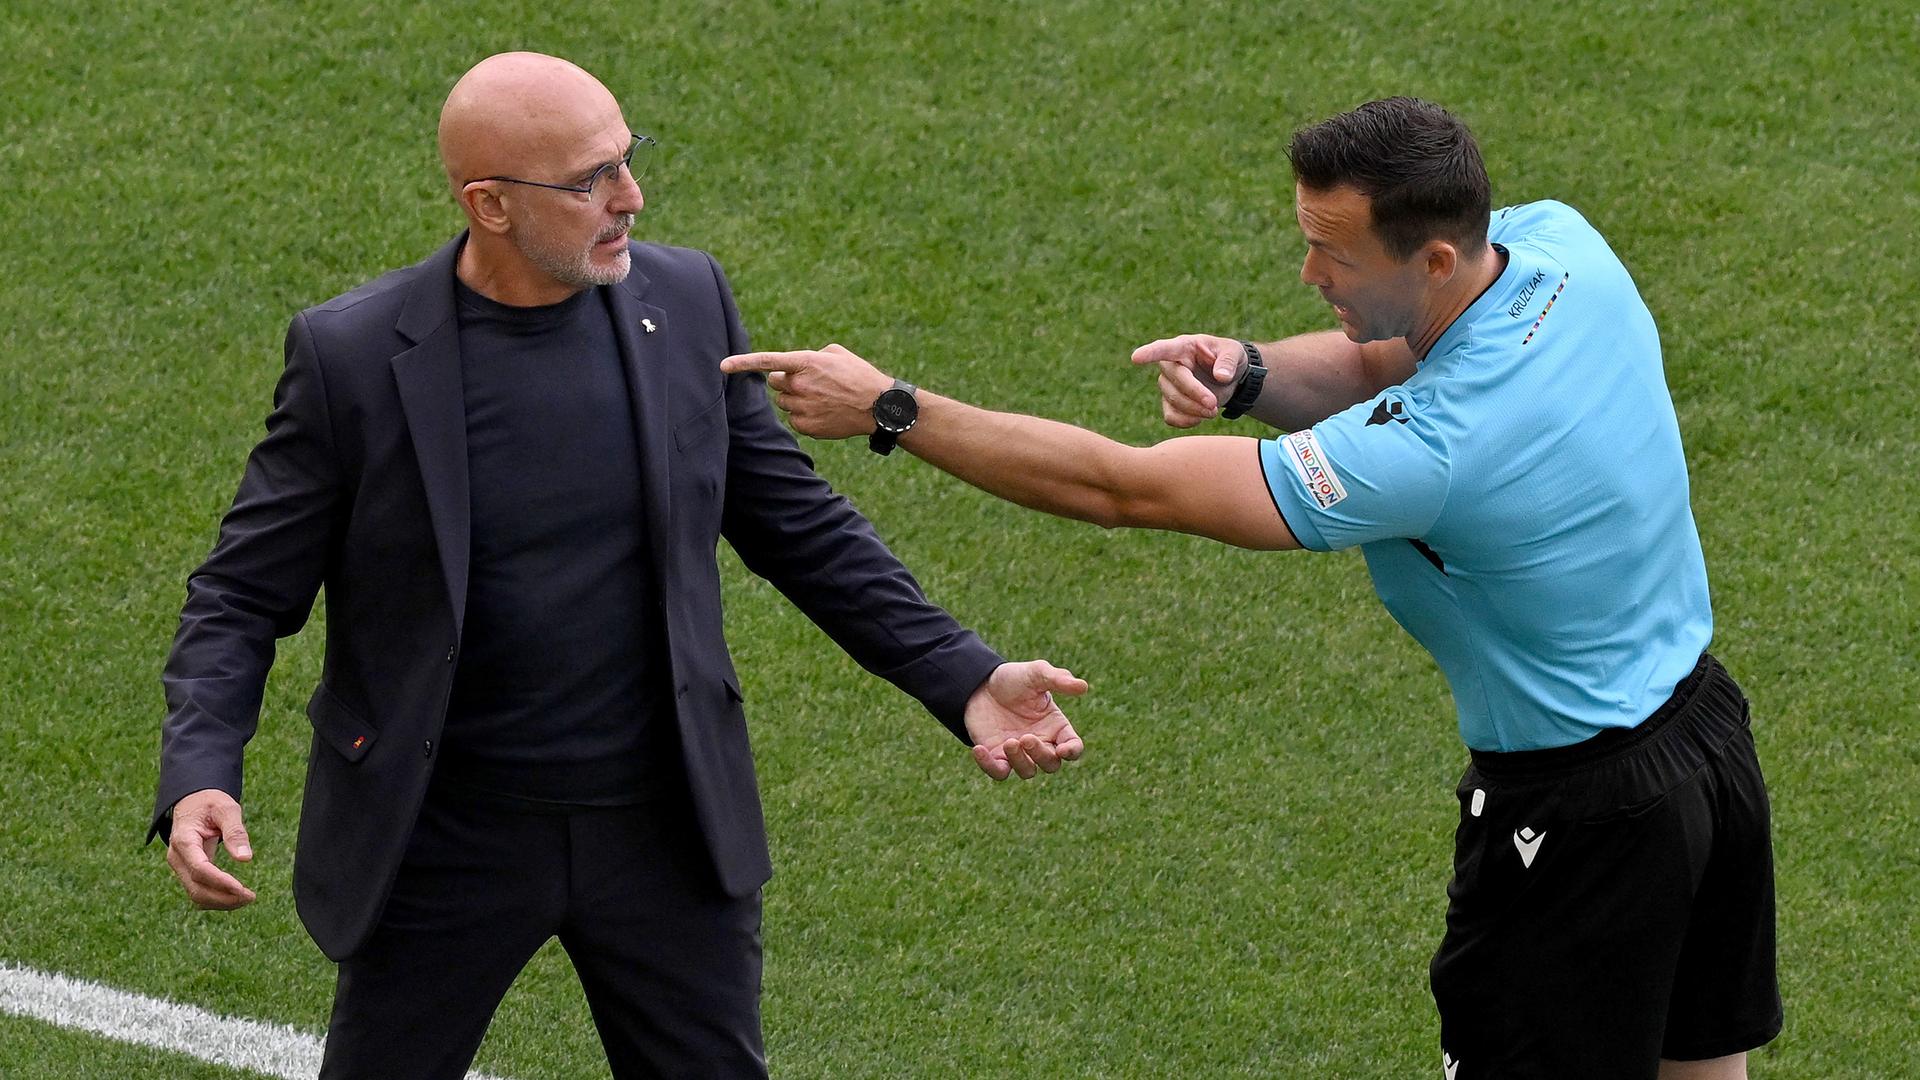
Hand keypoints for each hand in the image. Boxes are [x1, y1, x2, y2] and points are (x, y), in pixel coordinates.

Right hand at [165, 788, 256, 909]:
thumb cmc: (210, 803)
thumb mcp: (226, 809)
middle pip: (196, 888)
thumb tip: (245, 859)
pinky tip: (235, 897)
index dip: (220, 881)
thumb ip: (235, 832)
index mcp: (184, 840)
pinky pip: (198, 891)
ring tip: (247, 898)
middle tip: (251, 897)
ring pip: (196, 894)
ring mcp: (181, 867)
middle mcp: (178, 858)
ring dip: (221, 902)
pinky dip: (216, 899)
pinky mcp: (187, 872)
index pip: (199, 868)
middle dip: (223, 897)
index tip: (242, 889)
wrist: (193, 803)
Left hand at [721, 343, 894, 437]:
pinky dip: (804, 416)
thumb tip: (795, 366)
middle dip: (786, 382)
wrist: (878, 406)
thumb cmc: (859, 376)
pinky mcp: (807, 426)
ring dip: (796, 399)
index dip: (742, 363)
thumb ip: (810, 356)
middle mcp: (800, 385)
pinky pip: (794, 420)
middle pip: (775, 384)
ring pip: (784, 403)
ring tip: (822, 399)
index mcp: (806, 363)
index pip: (767, 362)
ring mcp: (802, 407)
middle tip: (808, 383)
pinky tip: (824, 412)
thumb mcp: (836, 354)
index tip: (723, 366)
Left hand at [963, 660, 1087, 779]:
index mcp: (1056, 726)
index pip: (1073, 747)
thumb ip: (1058, 679)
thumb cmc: (1014, 678)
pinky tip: (980, 750)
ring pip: (1028, 771)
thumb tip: (1083, 686)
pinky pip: (998, 772)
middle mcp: (1041, 743)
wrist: (980, 683)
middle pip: (1051, 763)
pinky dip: (989, 766)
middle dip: (1040, 755)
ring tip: (1009, 742)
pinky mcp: (996, 756)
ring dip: (1020, 761)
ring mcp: (1019, 753)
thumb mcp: (1036, 673)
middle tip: (1026, 738)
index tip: (1063, 749)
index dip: (1072, 752)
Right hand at [1130, 334, 1247, 427]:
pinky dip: (1186, 421)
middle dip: (1194, 393)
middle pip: (1175, 380)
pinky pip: (1170, 416)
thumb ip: (1229, 362)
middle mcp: (1171, 365)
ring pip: (1173, 400)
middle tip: (1213, 404)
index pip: (1164, 348)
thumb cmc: (1229, 359)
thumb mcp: (1235, 353)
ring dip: (1194, 409)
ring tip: (1213, 411)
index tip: (1136, 358)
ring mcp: (1168, 385)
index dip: (1150, 353)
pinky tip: (1201, 418)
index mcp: (1184, 346)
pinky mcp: (1170, 403)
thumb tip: (1221, 376)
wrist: (1230, 379)